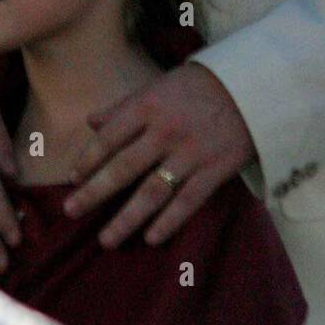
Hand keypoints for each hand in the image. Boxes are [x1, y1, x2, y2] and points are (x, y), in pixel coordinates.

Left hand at [63, 63, 257, 247]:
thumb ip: (124, 106)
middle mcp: (166, 131)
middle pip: (123, 168)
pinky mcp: (215, 170)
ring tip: (106, 240)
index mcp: (149, 106)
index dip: (88, 159)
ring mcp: (191, 153)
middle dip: (94, 193)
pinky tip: (150, 238)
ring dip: (126, 219)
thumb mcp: (160, 85)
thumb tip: (91, 122)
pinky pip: (187, 202)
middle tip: (70, 211)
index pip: (109, 137)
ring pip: (152, 192)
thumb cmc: (201, 85)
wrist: (254, 85)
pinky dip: (168, 222)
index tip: (72, 178)